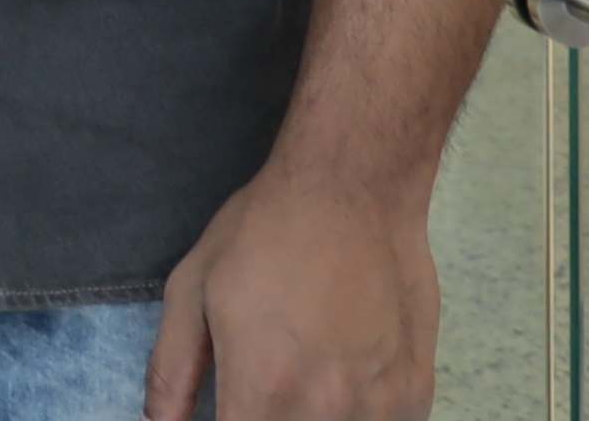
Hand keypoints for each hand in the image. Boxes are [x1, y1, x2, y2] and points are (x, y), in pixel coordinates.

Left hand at [144, 163, 437, 420]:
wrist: (354, 190)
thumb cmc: (262, 233)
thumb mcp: (192, 289)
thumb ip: (172, 369)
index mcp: (263, 387)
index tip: (225, 409)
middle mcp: (326, 409)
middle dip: (265, 418)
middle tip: (260, 387)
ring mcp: (380, 407)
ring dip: (312, 418)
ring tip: (302, 374)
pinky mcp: (416, 397)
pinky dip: (356, 414)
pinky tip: (343, 376)